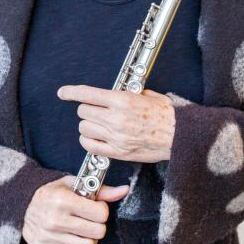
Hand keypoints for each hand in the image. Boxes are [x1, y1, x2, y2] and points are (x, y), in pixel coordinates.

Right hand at [22, 175, 129, 243]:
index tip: (94, 208)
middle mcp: (55, 220)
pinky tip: (72, 242)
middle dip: (97, 226)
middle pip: (97, 232)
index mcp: (62, 200)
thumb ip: (100, 189)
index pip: (100, 214)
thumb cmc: (52, 193)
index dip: (101, 211)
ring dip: (88, 240)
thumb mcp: (73, 184)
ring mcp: (48, 237)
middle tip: (89, 220)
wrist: (23, 204)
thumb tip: (124, 190)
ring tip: (80, 231)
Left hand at [57, 84, 175, 162]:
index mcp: (123, 100)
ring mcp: (116, 137)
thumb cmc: (167, 115)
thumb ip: (129, 93)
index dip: (72, 92)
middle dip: (87, 108)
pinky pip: (90, 146)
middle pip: (83, 111)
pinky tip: (96, 137)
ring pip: (84, 128)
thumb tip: (115, 92)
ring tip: (99, 124)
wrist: (180, 137)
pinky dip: (89, 140)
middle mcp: (116, 118)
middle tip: (96, 109)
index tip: (63, 92)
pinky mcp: (118, 152)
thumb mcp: (149, 95)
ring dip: (88, 124)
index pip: (88, 94)